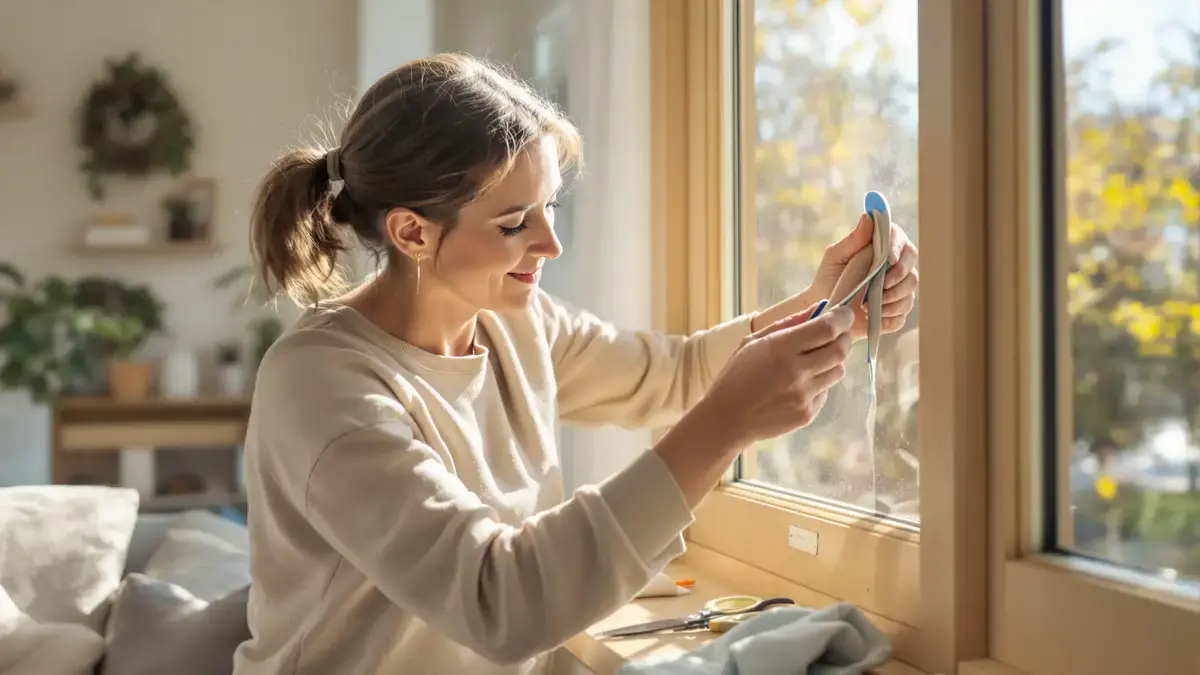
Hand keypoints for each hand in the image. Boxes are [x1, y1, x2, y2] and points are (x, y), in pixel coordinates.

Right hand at [695, 302, 854, 446]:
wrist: (726, 419)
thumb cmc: (737, 375)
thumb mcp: (754, 342)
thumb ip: (789, 323)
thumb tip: (820, 308)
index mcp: (780, 348)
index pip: (827, 328)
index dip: (842, 318)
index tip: (844, 314)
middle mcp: (796, 372)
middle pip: (840, 350)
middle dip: (844, 338)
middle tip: (838, 335)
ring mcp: (803, 395)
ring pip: (838, 371)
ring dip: (832, 361)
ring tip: (813, 361)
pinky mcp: (807, 414)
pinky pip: (826, 392)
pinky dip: (819, 384)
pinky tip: (798, 386)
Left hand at [811, 214, 919, 339]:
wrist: (824, 307)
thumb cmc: (829, 277)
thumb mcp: (835, 256)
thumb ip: (853, 239)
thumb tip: (868, 217)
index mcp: (883, 249)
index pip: (901, 242)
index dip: (898, 249)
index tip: (888, 259)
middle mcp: (895, 268)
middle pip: (912, 267)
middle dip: (899, 276)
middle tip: (882, 286)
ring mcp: (898, 290)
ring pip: (910, 291)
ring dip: (893, 298)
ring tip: (868, 304)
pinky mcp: (896, 311)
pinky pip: (903, 313)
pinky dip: (890, 315)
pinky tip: (875, 316)